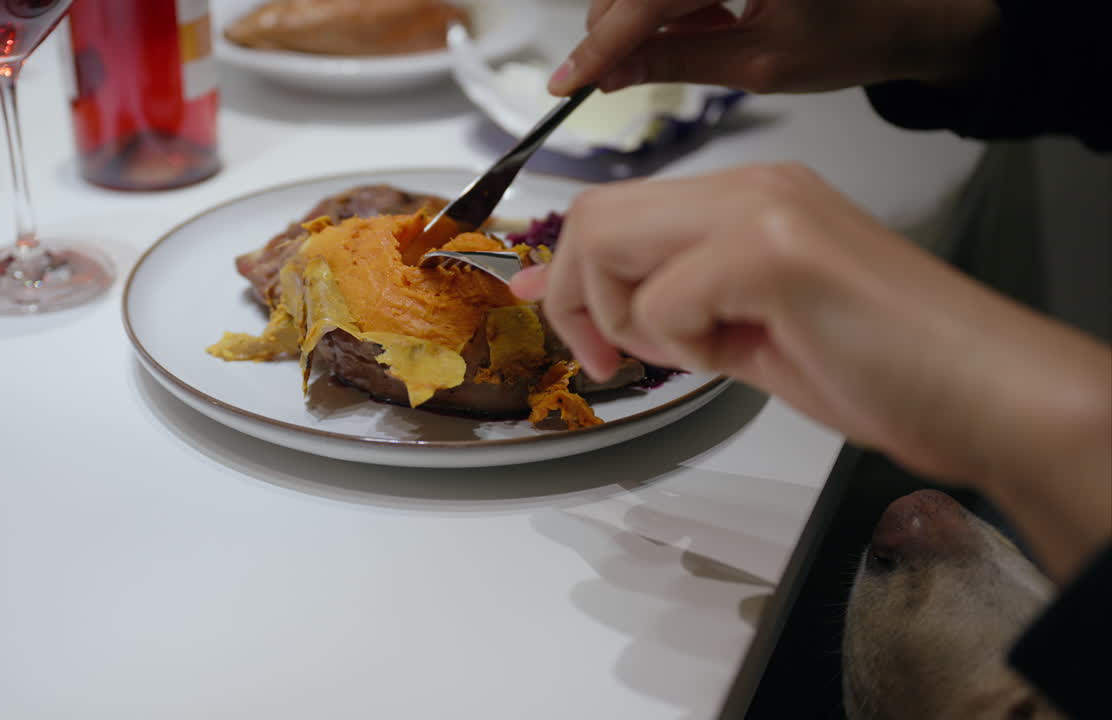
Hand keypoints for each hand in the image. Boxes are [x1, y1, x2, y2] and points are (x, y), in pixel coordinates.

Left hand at [510, 165, 1110, 577]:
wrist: (986, 394)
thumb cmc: (884, 368)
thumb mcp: (751, 334)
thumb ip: (666, 311)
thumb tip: (586, 309)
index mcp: (750, 200)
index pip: (615, 209)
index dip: (562, 267)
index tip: (539, 306)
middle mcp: (752, 190)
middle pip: (594, 216)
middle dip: (575, 298)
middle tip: (609, 360)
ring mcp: (762, 213)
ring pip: (610, 244)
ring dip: (630, 322)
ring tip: (706, 354)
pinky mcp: (774, 254)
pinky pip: (662, 299)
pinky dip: (681, 343)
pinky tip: (742, 354)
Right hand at [548, 0, 1000, 95]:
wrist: (902, 14)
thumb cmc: (851, 37)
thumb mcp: (757, 65)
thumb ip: (674, 65)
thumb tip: (607, 76)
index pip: (645, 2)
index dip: (600, 46)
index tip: (565, 83)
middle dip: (619, 28)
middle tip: (620, 74)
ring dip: (650, 14)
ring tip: (709, 36)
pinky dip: (677, 2)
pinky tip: (714, 17)